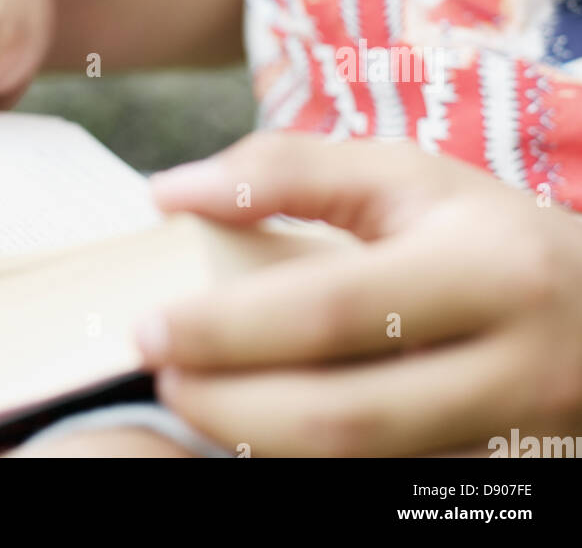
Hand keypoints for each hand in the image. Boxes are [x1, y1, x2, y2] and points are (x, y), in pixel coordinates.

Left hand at [136, 132, 581, 456]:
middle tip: (159, 372)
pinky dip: (312, 465)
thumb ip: (288, 172)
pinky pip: (387, 487)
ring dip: (261, 444)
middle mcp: (509, 367)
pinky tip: (260, 429)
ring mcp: (507, 442)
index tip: (149, 325)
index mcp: (484, 269)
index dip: (230, 327)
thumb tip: (167, 192)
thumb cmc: (488, 231)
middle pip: (346, 419)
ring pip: (365, 471)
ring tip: (197, 399)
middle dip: (232, 407)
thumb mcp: (406, 177)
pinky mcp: (492, 481)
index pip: (335, 311)